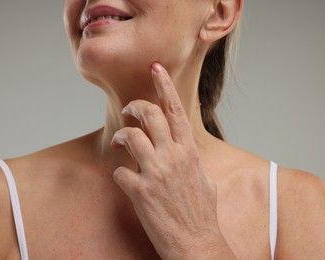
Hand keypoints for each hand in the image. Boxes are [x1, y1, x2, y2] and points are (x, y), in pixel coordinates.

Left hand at [111, 63, 234, 258]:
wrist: (197, 245)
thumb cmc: (202, 214)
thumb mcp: (205, 180)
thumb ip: (191, 162)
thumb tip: (184, 154)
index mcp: (189, 151)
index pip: (175, 109)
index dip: (164, 85)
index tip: (155, 67)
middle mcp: (173, 156)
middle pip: (149, 114)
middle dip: (133, 106)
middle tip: (128, 111)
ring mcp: (156, 172)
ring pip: (130, 136)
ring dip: (121, 135)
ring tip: (120, 143)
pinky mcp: (140, 191)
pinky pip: (120, 171)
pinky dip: (119, 173)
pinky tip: (126, 181)